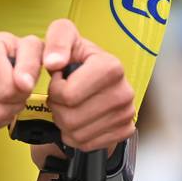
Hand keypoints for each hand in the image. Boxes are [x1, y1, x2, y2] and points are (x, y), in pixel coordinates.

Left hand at [42, 19, 134, 150]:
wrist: (96, 75)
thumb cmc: (77, 56)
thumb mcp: (64, 36)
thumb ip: (56, 41)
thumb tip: (54, 62)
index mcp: (112, 67)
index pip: (68, 95)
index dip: (55, 90)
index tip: (60, 79)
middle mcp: (125, 91)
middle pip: (71, 118)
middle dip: (58, 109)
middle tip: (63, 97)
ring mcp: (127, 113)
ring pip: (77, 135)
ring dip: (64, 123)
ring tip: (70, 106)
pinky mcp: (125, 130)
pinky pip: (87, 145)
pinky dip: (76, 136)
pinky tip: (80, 119)